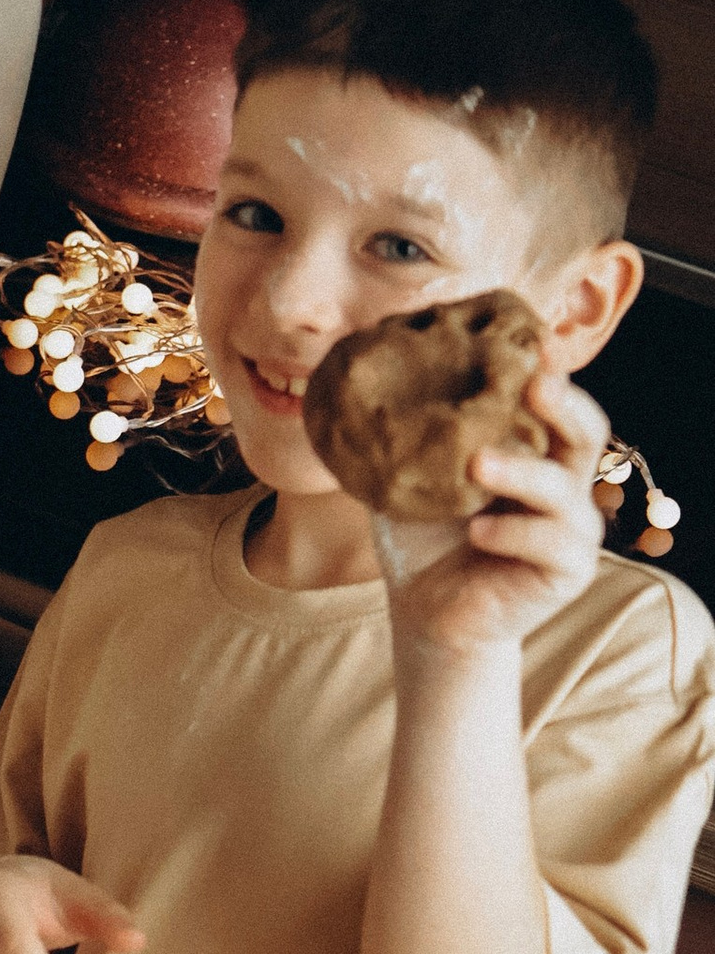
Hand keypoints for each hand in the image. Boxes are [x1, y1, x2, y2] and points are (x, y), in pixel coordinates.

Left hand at [382, 366, 610, 660]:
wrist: (426, 612)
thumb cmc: (424, 536)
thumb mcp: (412, 475)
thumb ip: (406, 430)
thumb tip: (365, 365)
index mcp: (533, 451)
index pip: (554, 402)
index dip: (546, 371)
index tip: (523, 342)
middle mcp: (563, 484)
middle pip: (588, 433)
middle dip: (564, 404)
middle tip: (534, 383)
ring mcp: (571, 529)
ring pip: (567, 491)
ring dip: (523, 472)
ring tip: (477, 463)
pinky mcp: (568, 571)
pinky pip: (553, 546)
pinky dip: (514, 534)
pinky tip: (477, 532)